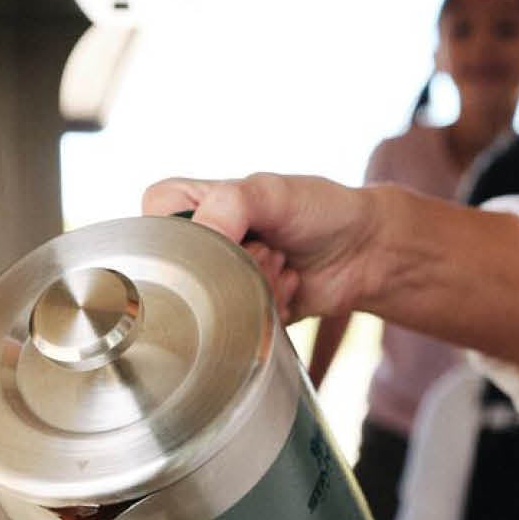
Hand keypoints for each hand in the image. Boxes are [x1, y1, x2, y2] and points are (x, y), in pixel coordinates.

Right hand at [143, 174, 386, 320]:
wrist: (365, 251)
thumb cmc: (319, 209)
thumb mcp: (270, 191)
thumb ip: (227, 205)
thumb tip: (197, 244)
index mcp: (182, 204)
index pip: (153, 236)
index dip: (195, 243)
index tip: (235, 233)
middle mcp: (193, 243)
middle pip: (186, 278)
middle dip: (237, 268)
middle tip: (269, 248)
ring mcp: (214, 279)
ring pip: (213, 307)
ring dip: (258, 289)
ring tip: (282, 264)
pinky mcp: (237, 312)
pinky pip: (238, 328)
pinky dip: (270, 310)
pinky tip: (290, 288)